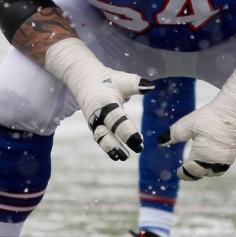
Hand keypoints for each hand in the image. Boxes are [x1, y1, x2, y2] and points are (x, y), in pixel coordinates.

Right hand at [43, 38, 153, 160]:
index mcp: (105, 103)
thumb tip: (150, 87)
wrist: (85, 80)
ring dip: (111, 149)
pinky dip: (107, 147)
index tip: (139, 140)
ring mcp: (94, 122)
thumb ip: (135, 84)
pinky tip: (117, 155)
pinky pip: (100, 138)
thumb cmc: (107, 80)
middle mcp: (97, 115)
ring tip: (123, 157)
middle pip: (104, 134)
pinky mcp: (95, 126)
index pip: (116, 119)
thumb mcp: (121, 79)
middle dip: (116, 145)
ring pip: (101, 138)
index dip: (127, 131)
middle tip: (132, 153)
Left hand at [157, 101, 235, 179]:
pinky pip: (221, 168)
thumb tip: (160, 143)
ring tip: (196, 167)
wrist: (232, 112)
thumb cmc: (209, 117)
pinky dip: (214, 168)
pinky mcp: (231, 154)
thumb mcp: (187, 124)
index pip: (191, 170)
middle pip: (201, 173)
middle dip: (192, 173)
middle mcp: (214, 161)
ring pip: (212, 172)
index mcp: (202, 155)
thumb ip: (173, 134)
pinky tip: (210, 162)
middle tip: (185, 171)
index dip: (183, 173)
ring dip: (204, 171)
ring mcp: (225, 159)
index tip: (178, 172)